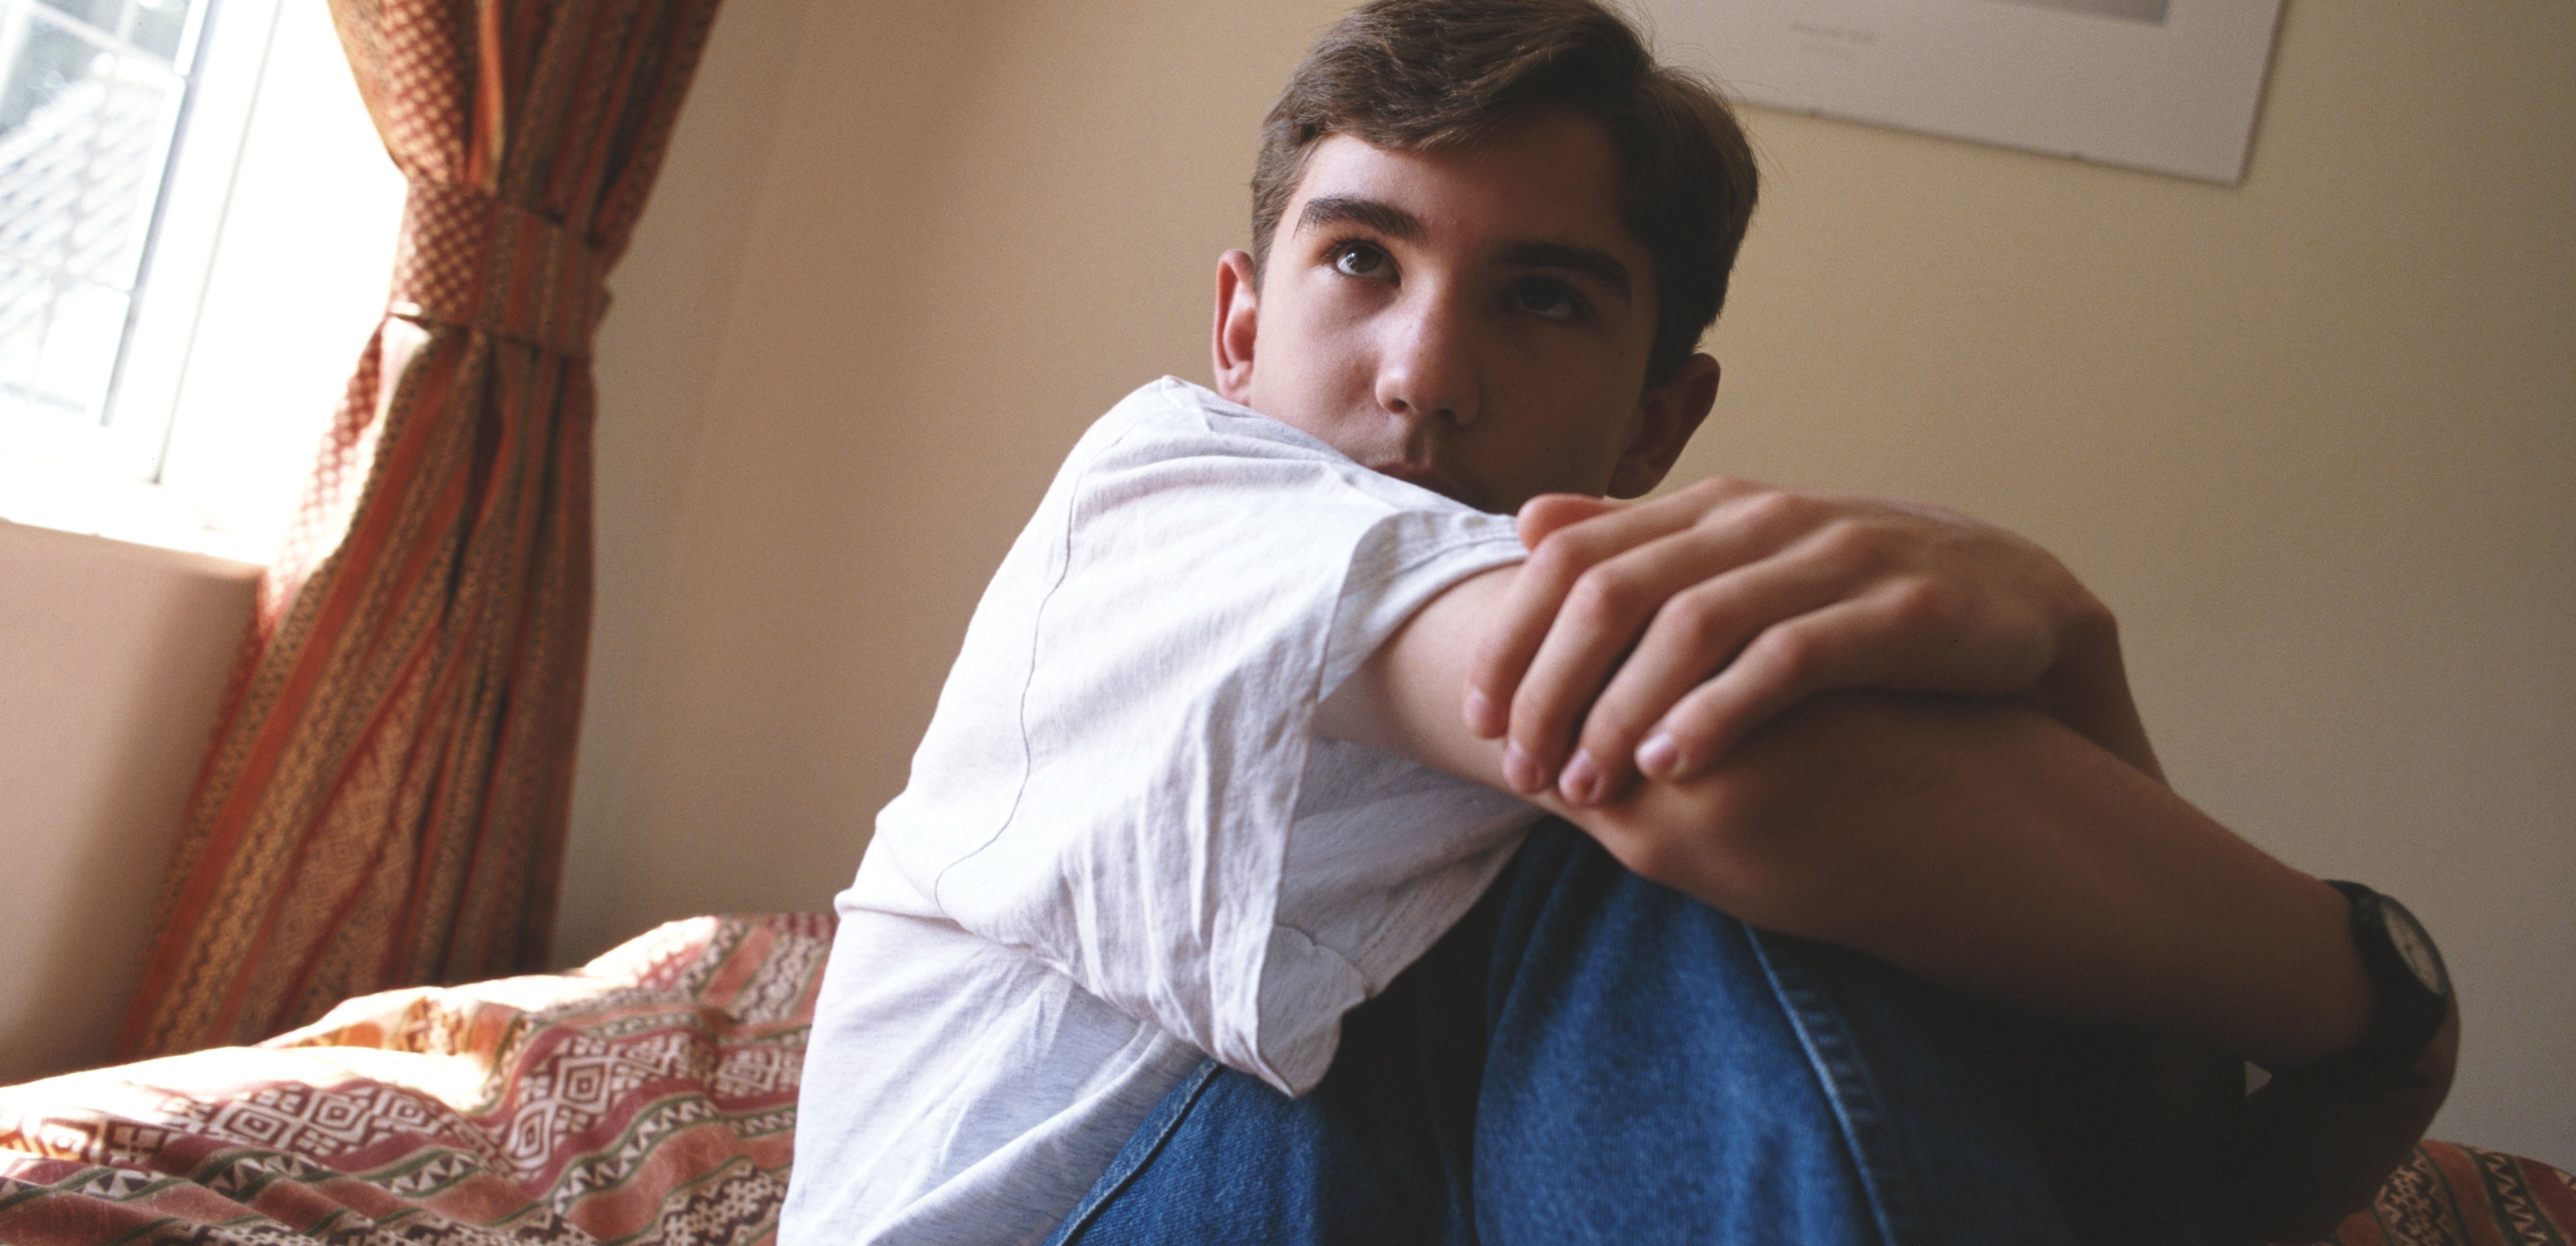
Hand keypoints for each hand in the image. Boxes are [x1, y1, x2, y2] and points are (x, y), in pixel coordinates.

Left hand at [1462, 476, 2143, 803]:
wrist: (2017, 605)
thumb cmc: (1854, 596)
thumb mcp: (1740, 558)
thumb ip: (1637, 543)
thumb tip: (1531, 524)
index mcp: (1715, 509)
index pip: (1575, 560)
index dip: (1516, 638)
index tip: (1480, 720)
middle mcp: (1763, 523)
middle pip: (1614, 593)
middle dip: (1551, 687)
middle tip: (1519, 769)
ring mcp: (1833, 561)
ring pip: (1691, 626)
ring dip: (1622, 711)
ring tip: (1585, 785)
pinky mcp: (1897, 613)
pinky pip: (1788, 660)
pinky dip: (1721, 713)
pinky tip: (1674, 767)